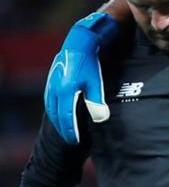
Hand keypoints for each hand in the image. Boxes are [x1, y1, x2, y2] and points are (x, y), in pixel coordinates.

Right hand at [44, 12, 117, 143]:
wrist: (79, 44)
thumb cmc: (90, 64)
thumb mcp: (96, 82)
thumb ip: (97, 101)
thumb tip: (101, 119)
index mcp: (66, 92)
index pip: (67, 118)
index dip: (71, 131)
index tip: (76, 141)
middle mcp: (55, 91)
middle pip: (57, 117)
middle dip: (64, 130)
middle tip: (71, 141)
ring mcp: (51, 86)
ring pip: (51, 110)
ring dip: (58, 123)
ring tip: (65, 131)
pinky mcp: (51, 82)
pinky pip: (49, 103)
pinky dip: (54, 112)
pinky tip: (58, 116)